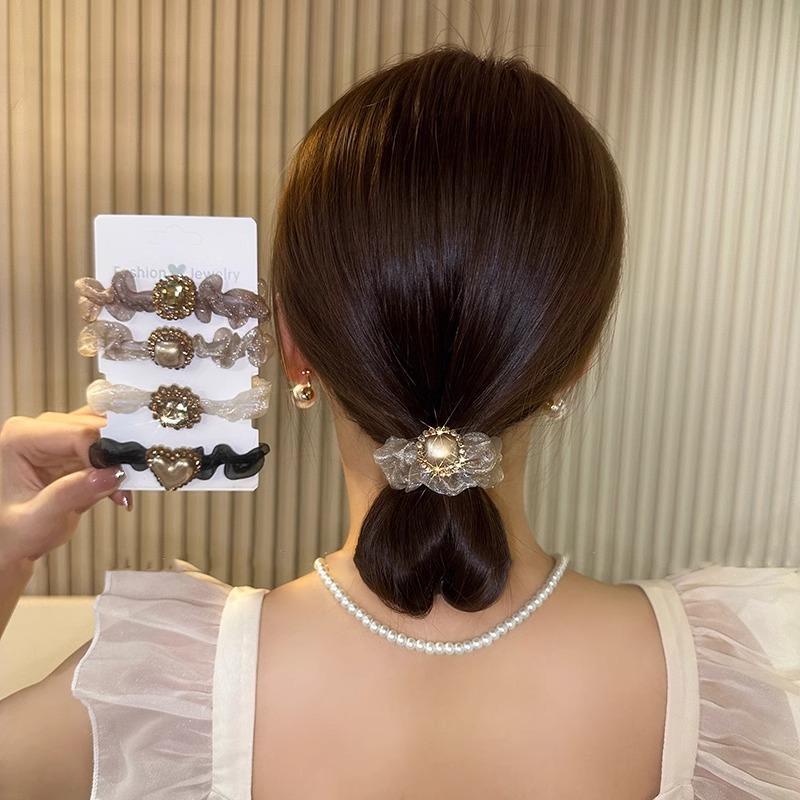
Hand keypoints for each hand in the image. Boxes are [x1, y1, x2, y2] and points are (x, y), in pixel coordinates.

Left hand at [0, 407, 131, 568]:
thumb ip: (71, 495)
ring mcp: (58, 435)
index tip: (119, 479)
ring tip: (121, 489)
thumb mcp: (37, 521)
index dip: (105, 454)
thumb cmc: (13, 533)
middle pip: (95, 428)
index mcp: (20, 438)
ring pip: (106, 431)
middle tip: (127, 486)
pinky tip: (117, 488)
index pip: (78, 434)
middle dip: (116, 457)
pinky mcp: (74, 446)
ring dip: (121, 459)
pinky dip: (119, 464)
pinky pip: (108, 444)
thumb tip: (111, 473)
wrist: (11, 543)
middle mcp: (39, 429)